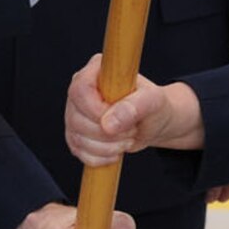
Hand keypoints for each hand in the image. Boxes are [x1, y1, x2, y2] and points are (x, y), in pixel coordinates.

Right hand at [64, 53, 205, 167]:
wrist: (152, 122)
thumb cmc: (154, 105)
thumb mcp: (153, 101)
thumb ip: (134, 106)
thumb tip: (108, 124)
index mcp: (95, 71)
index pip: (80, 90)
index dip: (96, 111)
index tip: (120, 120)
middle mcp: (79, 91)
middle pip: (76, 119)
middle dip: (108, 134)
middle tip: (132, 130)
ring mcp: (74, 114)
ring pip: (77, 139)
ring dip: (107, 147)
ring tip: (127, 138)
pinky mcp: (75, 135)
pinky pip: (79, 153)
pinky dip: (101, 158)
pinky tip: (117, 151)